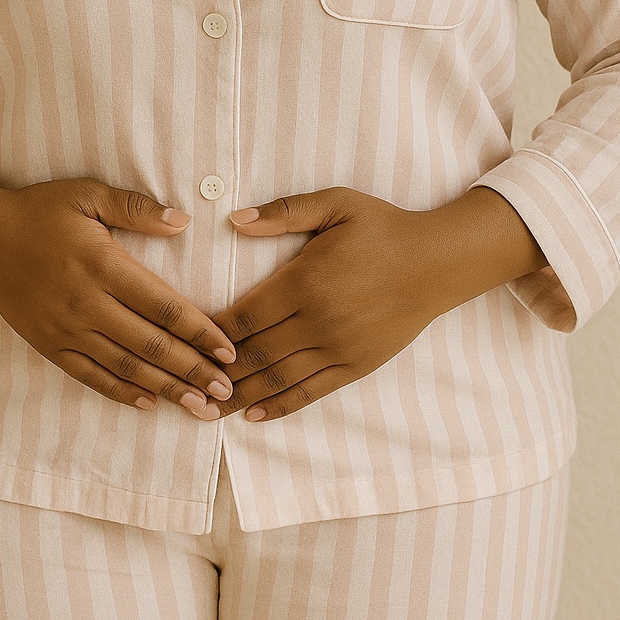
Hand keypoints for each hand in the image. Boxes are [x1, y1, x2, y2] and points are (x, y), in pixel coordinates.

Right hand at [0, 174, 235, 413]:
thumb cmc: (40, 211)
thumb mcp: (87, 194)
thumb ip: (136, 208)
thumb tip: (183, 221)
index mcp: (104, 265)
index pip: (165, 308)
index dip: (201, 332)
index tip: (230, 352)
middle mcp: (88, 303)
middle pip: (152, 345)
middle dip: (193, 371)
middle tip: (226, 391)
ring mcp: (67, 329)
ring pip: (126, 367)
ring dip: (166, 389)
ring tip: (199, 407)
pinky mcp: (49, 344)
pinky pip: (90, 376)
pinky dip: (120, 392)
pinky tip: (149, 403)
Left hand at [206, 186, 546, 421]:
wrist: (438, 262)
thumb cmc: (383, 228)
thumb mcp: (335, 203)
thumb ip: (283, 213)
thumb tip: (234, 220)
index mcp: (304, 281)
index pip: (243, 315)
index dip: (210, 332)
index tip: (184, 342)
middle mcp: (317, 321)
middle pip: (252, 353)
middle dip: (214, 372)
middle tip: (182, 385)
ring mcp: (337, 348)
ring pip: (276, 379)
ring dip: (238, 397)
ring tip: (206, 409)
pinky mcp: (355, 366)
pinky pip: (310, 392)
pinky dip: (279, 407)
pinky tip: (253, 416)